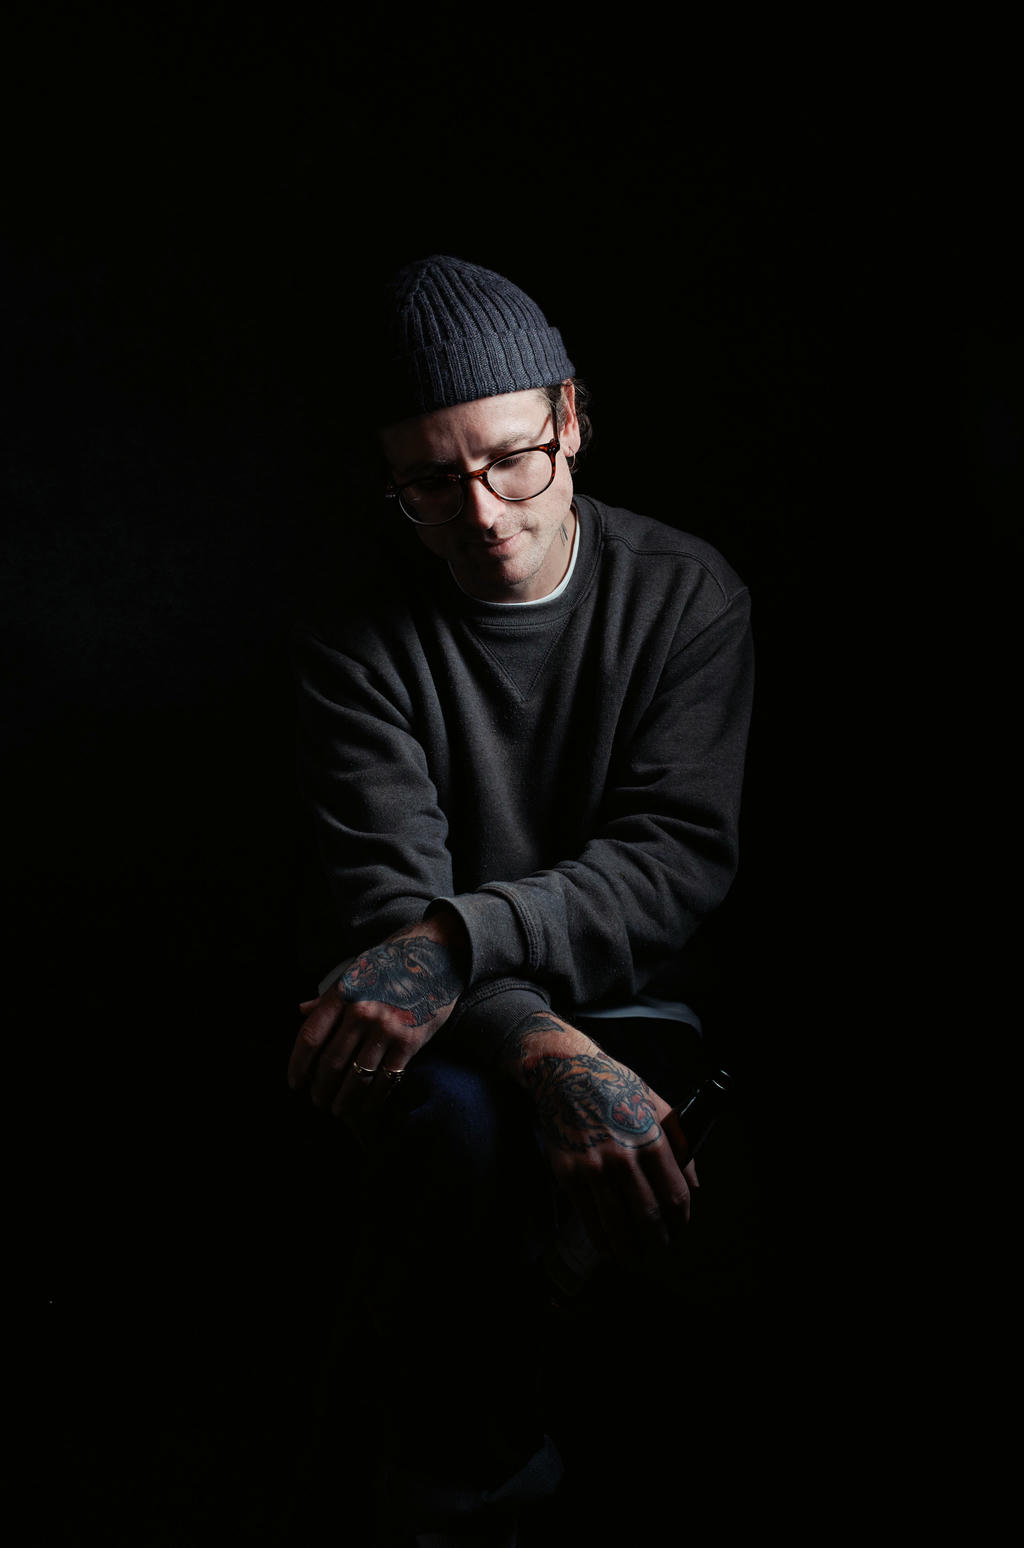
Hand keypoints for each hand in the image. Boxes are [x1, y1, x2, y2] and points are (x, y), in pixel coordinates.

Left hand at [288, 912, 467, 1118]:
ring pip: (357, 1076)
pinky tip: (366, 1105)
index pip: (310, 1037)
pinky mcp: (410, 1041)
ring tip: (338, 1108)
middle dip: (320, 1088)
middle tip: (318, 1100)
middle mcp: (361, 1012)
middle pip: (331, 1062)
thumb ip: (329, 996)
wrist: (437, 954)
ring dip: (344, 1099)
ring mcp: (387, 1028)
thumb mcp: (355, 971)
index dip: (298, 1065)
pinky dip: (373, 1097)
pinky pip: (386, 1078)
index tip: (295, 1082)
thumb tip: (302, 1011)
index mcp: (343, 994)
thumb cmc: (393, 961)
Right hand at [502, 1011, 698, 1265]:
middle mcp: (623, 1157)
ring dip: (631, 1247)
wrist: (565, 1074)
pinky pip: (588, 1218)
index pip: (674, 1195)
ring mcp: (594, 1168)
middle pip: (649, 1215)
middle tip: (661, 1248)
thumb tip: (694, 1185)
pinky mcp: (569, 1175)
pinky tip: (609, 1248)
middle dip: (659, 1239)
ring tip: (636, 1256)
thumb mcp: (654, 1104)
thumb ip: (679, 1143)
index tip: (680, 1227)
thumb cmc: (614, 1086)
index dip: (681, 1219)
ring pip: (618, 1223)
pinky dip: (601, 1239)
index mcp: (650, 1139)